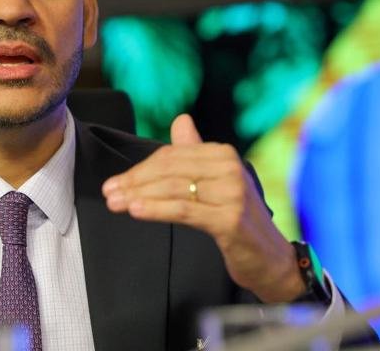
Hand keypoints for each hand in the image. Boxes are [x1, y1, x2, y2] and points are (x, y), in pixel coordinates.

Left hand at [101, 114, 304, 302]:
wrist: (269, 258)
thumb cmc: (236, 219)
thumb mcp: (216, 181)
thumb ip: (195, 152)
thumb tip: (181, 120)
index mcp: (223, 154)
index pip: (172, 156)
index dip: (141, 169)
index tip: (116, 182)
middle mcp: (230, 168)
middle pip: (170, 170)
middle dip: (135, 182)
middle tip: (110, 193)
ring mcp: (232, 193)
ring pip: (174, 189)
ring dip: (139, 196)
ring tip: (116, 203)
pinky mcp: (230, 219)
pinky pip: (184, 210)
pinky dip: (156, 209)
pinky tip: (136, 211)